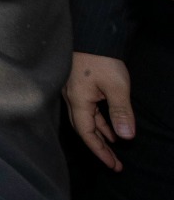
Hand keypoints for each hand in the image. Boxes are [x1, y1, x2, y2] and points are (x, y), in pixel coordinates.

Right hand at [64, 52, 133, 170]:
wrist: (90, 35)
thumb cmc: (101, 59)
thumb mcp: (117, 87)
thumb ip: (121, 113)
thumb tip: (126, 137)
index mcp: (78, 101)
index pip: (87, 134)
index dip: (100, 151)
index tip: (113, 165)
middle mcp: (71, 99)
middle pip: (83, 129)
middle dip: (99, 147)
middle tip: (114, 162)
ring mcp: (73, 92)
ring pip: (85, 119)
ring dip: (100, 133)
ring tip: (114, 145)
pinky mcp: (78, 85)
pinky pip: (87, 109)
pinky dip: (98, 120)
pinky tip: (108, 123)